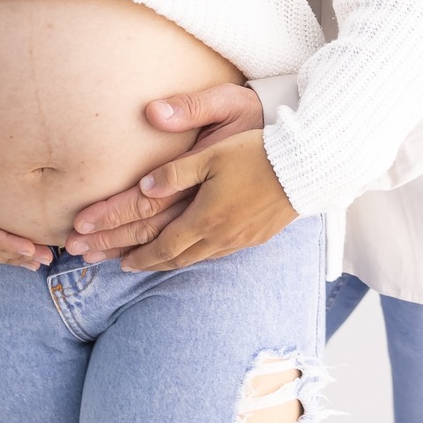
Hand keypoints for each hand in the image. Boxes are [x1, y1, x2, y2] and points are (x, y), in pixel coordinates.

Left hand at [108, 128, 294, 272]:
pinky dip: (197, 256)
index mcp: (205, 217)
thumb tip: (143, 187)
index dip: (138, 255)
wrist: (304, 168)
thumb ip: (175, 171)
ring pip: (197, 258)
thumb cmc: (256, 154)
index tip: (119, 262)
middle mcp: (220, 236)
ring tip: (154, 264)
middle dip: (146, 263)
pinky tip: (197, 252)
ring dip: (171, 262)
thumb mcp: (211, 154)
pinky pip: (218, 254)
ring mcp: (239, 239)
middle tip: (121, 268)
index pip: (162, 245)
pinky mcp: (256, 236)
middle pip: (176, 258)